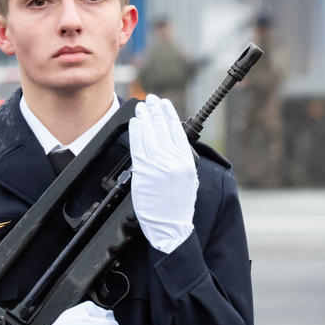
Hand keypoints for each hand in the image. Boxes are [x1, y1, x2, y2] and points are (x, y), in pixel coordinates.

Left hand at [129, 96, 198, 253]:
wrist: (171, 226)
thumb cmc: (179, 206)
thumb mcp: (188, 179)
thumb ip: (180, 160)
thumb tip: (172, 143)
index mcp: (186, 161)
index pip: (177, 131)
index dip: (169, 115)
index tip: (165, 105)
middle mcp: (173, 160)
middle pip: (162, 128)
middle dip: (156, 110)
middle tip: (151, 99)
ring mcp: (158, 165)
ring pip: (150, 134)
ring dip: (145, 117)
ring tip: (142, 107)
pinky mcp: (144, 171)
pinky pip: (138, 146)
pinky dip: (137, 132)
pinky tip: (135, 123)